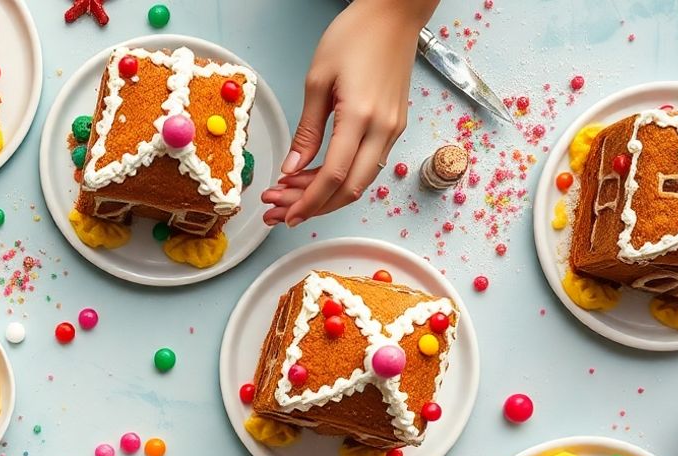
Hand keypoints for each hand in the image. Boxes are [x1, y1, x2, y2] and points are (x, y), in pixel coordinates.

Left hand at [263, 0, 438, 226]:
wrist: (394, 14)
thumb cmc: (355, 35)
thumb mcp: (317, 80)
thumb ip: (307, 130)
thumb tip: (292, 168)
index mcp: (361, 116)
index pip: (333, 176)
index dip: (308, 201)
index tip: (287, 215)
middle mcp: (384, 129)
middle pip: (350, 189)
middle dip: (314, 207)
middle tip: (282, 212)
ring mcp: (393, 130)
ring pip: (360, 180)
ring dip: (326, 195)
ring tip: (292, 196)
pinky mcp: (395, 126)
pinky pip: (368, 164)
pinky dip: (342, 178)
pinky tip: (316, 177)